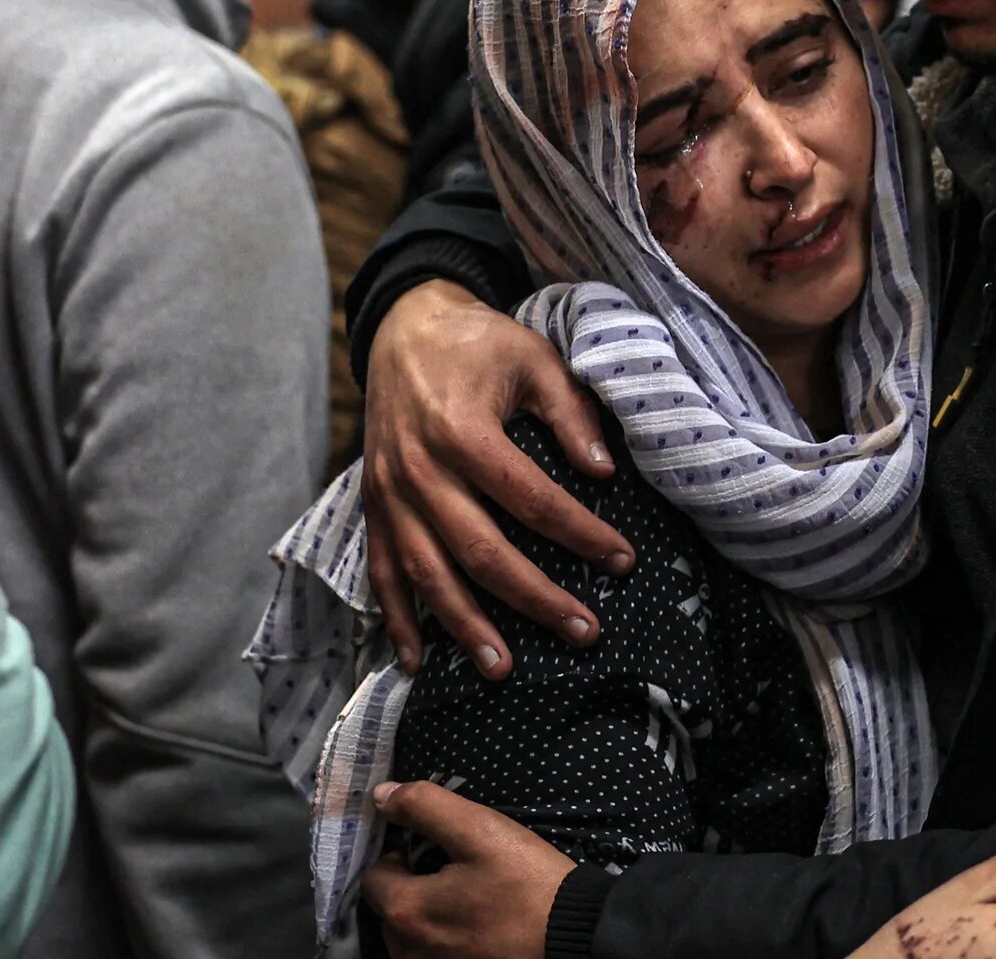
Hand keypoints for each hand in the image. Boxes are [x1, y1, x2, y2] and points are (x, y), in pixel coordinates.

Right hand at [362, 279, 630, 673]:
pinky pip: (381, 573)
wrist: (404, 326)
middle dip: (535, 598)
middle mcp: (419, 471)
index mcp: (463, 432)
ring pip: (429, 574)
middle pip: (482, 550)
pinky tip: (418, 660)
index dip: (580, 534)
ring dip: (466, 626)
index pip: (531, 499)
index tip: (621, 561)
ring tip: (503, 668)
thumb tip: (606, 472)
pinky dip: (398, 620)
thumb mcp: (534, 359)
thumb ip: (571, 414)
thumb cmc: (478, 343)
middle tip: (583, 632)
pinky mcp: (373, 506)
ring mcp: (390, 494)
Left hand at [363, 780, 574, 958]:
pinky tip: (476, 928)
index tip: (435, 849)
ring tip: (468, 902)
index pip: (373, 876)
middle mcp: (406, 951)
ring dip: (426, 918)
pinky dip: (444, 942)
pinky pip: (431, 956)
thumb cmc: (527, 882)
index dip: (400, 855)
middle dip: (412, 888)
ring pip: (409, 938)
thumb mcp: (481, 831)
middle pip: (390, 909)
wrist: (576, 936)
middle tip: (456, 873)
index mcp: (406, 910)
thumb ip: (426, 807)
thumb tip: (381, 795)